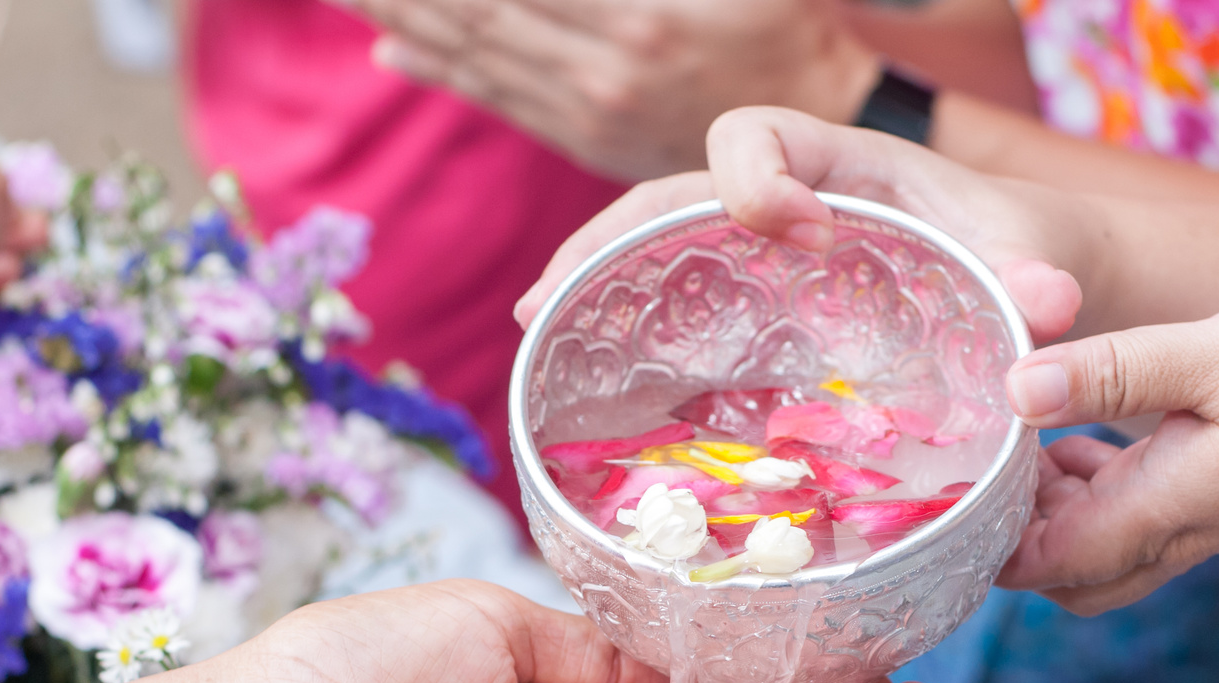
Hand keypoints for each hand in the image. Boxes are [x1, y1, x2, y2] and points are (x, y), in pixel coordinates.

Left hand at [352, 0, 881, 180]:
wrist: (823, 115)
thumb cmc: (785, 21)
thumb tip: (529, 7)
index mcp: (636, 17)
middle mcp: (601, 67)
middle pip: (472, 11)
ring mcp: (590, 108)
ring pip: (475, 55)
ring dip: (404, 15)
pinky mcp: (588, 134)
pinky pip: (501, 99)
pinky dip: (443, 68)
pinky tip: (395, 48)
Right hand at [517, 106, 1085, 341]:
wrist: (1022, 278)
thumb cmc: (1017, 253)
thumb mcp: (1031, 259)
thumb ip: (1036, 276)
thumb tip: (1048, 305)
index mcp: (842, 165)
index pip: (757, 134)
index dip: (756, 178)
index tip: (803, 237)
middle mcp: (787, 198)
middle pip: (672, 191)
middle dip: (612, 236)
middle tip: (561, 294)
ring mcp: (761, 255)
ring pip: (655, 240)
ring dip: (591, 275)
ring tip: (536, 325)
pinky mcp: (756, 306)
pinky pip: (676, 295)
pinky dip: (621, 317)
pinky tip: (571, 356)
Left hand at [995, 292, 1218, 611]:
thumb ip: (1113, 371)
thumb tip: (1014, 388)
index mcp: (1161, 511)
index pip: (1040, 564)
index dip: (983, 540)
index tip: (947, 486)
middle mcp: (1173, 533)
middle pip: (1060, 575)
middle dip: (1009, 533)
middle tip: (982, 458)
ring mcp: (1198, 521)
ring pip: (1094, 548)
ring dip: (1048, 506)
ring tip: (1019, 432)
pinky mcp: (1218, 495)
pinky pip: (1132, 513)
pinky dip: (1090, 484)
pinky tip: (1077, 426)